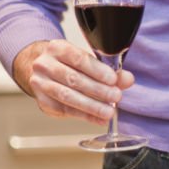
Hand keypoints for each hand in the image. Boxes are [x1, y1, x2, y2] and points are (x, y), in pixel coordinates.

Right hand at [13, 39, 133, 125]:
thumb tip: (127, 80)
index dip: (96, 70)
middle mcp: (45, 65)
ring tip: (108, 111)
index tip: (113, 79)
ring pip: (67, 96)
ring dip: (91, 106)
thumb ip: (107, 70)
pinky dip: (85, 116)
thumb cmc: (68, 64)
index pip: (78, 58)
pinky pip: (66, 111)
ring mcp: (41, 84)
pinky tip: (99, 119)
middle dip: (97, 89)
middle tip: (115, 96)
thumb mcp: (86, 60)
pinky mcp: (43, 102)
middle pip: (73, 79)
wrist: (43, 71)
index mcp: (57, 48)